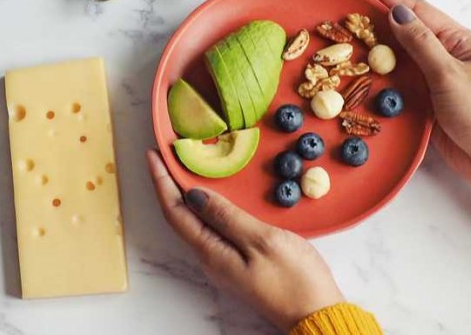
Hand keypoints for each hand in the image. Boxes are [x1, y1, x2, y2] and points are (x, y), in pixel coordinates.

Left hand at [146, 150, 343, 331]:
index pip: (175, 211)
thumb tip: (193, 195)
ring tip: (184, 167)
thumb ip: (227, 216)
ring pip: (196, 221)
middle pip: (180, 216)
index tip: (153, 154)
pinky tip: (216, 194)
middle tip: (166, 154)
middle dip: (169, 184)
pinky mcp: (239, 261)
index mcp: (211, 252)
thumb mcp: (261, 241)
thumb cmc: (294, 280)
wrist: (316, 315)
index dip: (161, 181)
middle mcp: (211, 257)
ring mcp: (224, 261)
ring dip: (187, 193)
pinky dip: (208, 205)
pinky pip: (213, 228)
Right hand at [353, 0, 470, 206]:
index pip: (417, 10)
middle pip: (404, 31)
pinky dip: (379, 79)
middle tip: (343, 14)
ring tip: (343, 42)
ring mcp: (436, 80)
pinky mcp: (427, 103)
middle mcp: (445, 56)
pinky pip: (398, 84)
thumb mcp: (450, 75)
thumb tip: (397, 13)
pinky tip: (359, 76)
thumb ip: (421, 44)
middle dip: (375, 20)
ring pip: (398, 58)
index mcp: (458, 41)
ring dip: (373, 50)